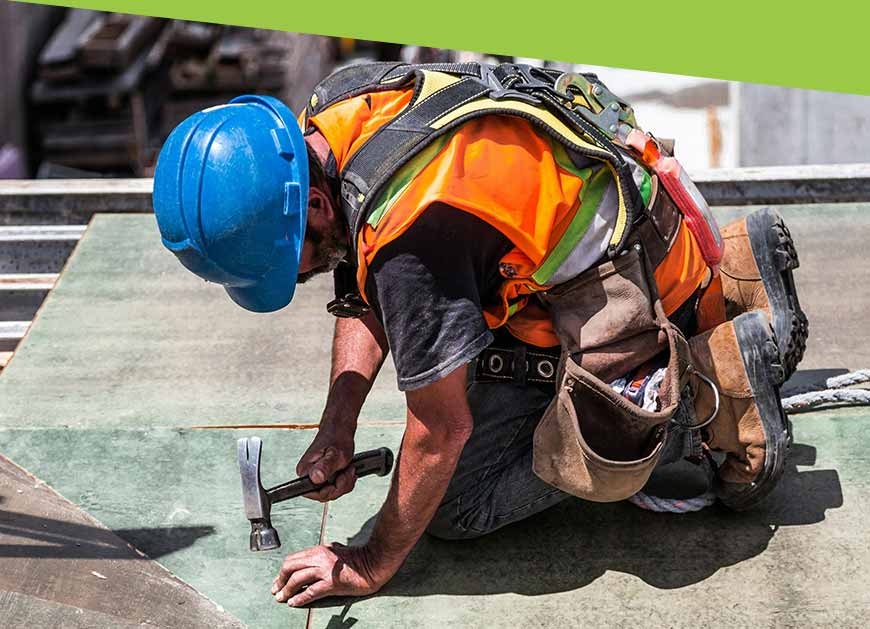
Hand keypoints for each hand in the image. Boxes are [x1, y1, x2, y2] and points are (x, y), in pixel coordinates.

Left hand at [271, 543, 385, 605]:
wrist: (374, 563)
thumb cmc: (358, 559)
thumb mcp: (336, 550)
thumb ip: (322, 554)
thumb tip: (310, 561)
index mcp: (320, 550)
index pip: (294, 559)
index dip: (283, 571)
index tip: (279, 580)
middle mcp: (319, 557)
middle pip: (290, 567)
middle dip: (280, 580)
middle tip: (276, 590)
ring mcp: (325, 570)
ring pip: (297, 579)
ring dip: (286, 590)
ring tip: (281, 598)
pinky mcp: (332, 582)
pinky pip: (310, 592)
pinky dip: (300, 598)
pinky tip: (294, 603)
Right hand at [296, 428, 355, 501]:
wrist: (339, 429)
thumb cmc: (336, 437)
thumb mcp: (336, 454)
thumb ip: (326, 467)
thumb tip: (315, 478)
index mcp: (305, 471)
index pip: (314, 494)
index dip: (330, 490)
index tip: (340, 477)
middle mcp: (307, 476)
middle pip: (325, 495)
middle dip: (341, 486)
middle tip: (348, 470)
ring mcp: (315, 477)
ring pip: (332, 493)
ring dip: (345, 483)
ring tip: (349, 468)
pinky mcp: (323, 477)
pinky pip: (335, 488)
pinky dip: (345, 482)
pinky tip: (348, 471)